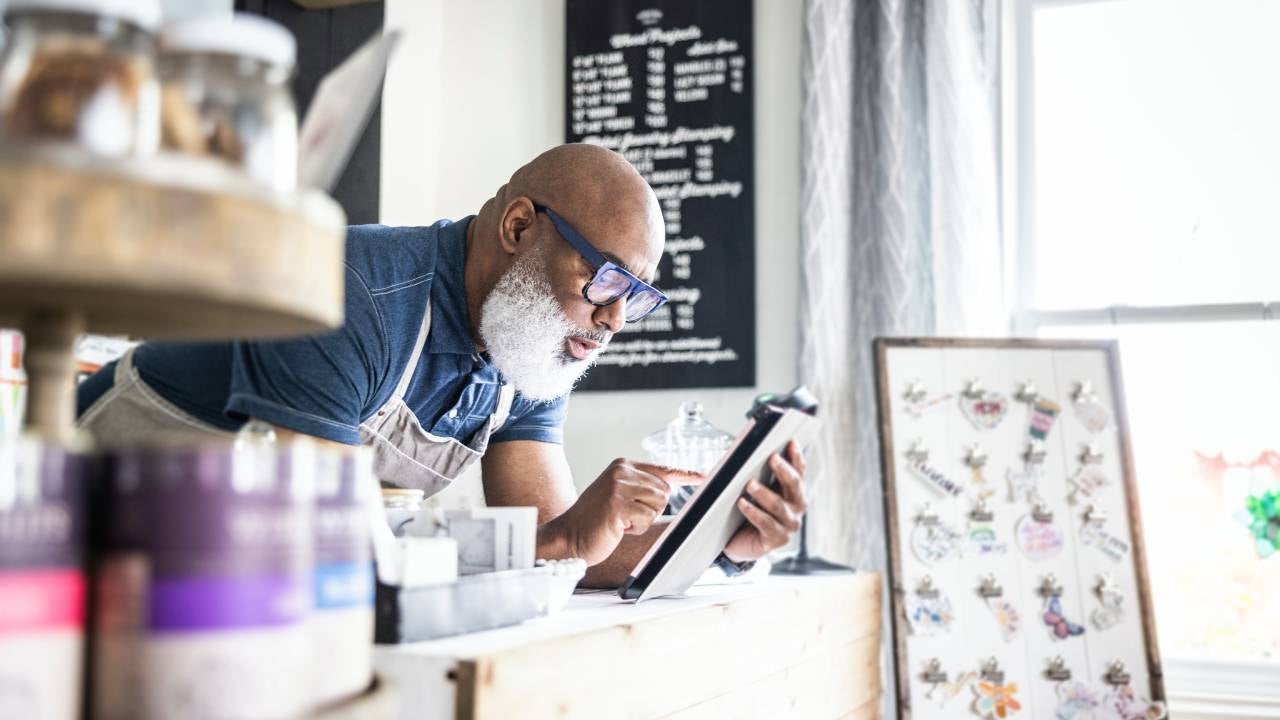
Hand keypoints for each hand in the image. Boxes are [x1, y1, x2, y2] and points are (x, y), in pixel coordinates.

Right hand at [554, 458, 703, 565]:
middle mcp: (621, 471)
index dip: (685, 474)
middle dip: (651, 509)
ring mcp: (619, 486)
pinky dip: (635, 529)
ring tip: (620, 521)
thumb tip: (672, 489)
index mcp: (623, 465)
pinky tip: (617, 527)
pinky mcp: (618, 504)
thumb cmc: (595, 521)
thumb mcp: (619, 496)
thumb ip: (642, 488)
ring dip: (643, 520)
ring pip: (658, 504)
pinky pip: (646, 519)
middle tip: (626, 516)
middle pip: (665, 491)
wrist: (569, 536)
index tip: (702, 476)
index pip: (662, 469)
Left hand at [724, 440, 807, 563]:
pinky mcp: (776, 540)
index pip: (799, 471)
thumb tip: (740, 455)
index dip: (797, 457)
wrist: (739, 543)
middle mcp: (796, 508)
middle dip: (784, 470)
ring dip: (764, 493)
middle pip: (794, 486)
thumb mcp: (752, 490)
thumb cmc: (747, 512)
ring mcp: (788, 525)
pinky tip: (742, 503)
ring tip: (750, 484)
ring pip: (778, 505)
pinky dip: (753, 512)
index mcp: (793, 492)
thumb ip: (753, 474)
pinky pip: (765, 523)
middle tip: (772, 457)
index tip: (791, 442)